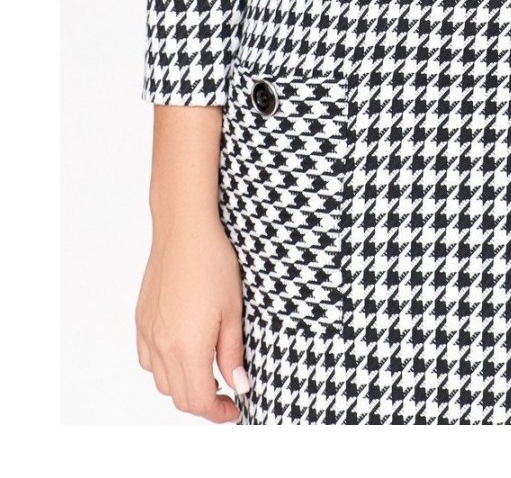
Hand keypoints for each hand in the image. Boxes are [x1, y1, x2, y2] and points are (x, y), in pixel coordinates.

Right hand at [135, 212, 247, 421]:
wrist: (184, 229)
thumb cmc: (213, 261)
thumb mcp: (233, 309)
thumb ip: (232, 352)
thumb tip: (238, 384)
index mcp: (187, 345)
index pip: (197, 400)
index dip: (217, 411)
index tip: (233, 407)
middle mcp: (162, 344)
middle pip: (178, 395)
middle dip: (203, 401)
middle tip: (226, 392)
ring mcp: (148, 332)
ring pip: (162, 380)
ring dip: (183, 385)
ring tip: (208, 371)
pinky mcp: (142, 319)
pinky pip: (149, 359)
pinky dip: (165, 367)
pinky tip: (184, 351)